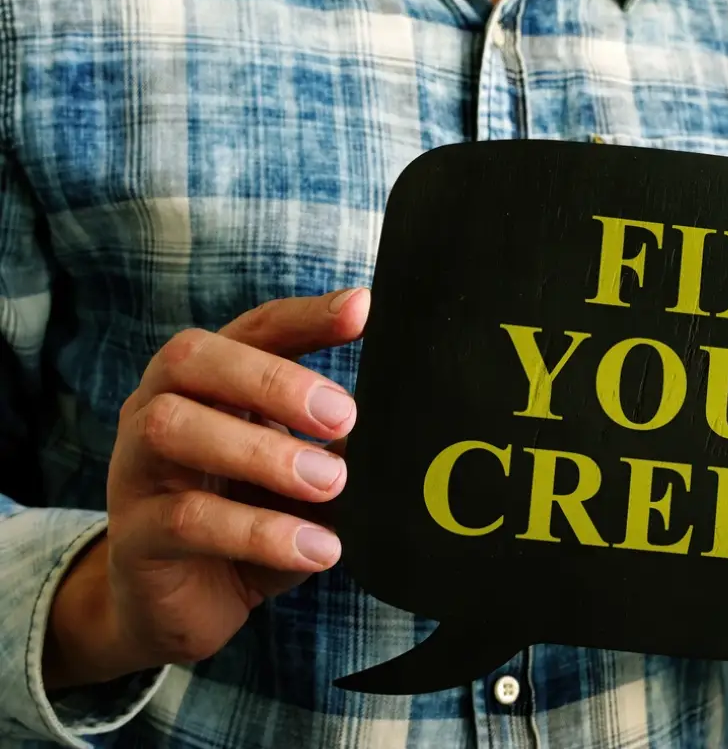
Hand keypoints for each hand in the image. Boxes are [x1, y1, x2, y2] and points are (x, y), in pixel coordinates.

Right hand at [43, 288, 369, 688]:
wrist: (177, 611)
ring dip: (262, 452)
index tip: (363, 308)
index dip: (306, 315)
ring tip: (331, 484)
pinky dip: (262, 533)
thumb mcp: (299, 479)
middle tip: (344, 416)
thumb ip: (334, 446)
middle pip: (191, 358)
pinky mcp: (134, 537)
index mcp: (206, 384)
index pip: (252, 329)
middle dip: (272, 379)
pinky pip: (188, 520)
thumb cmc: (246, 524)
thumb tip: (402, 426)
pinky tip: (319, 549)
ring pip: (174, 428)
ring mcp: (135, 470)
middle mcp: (157, 410)